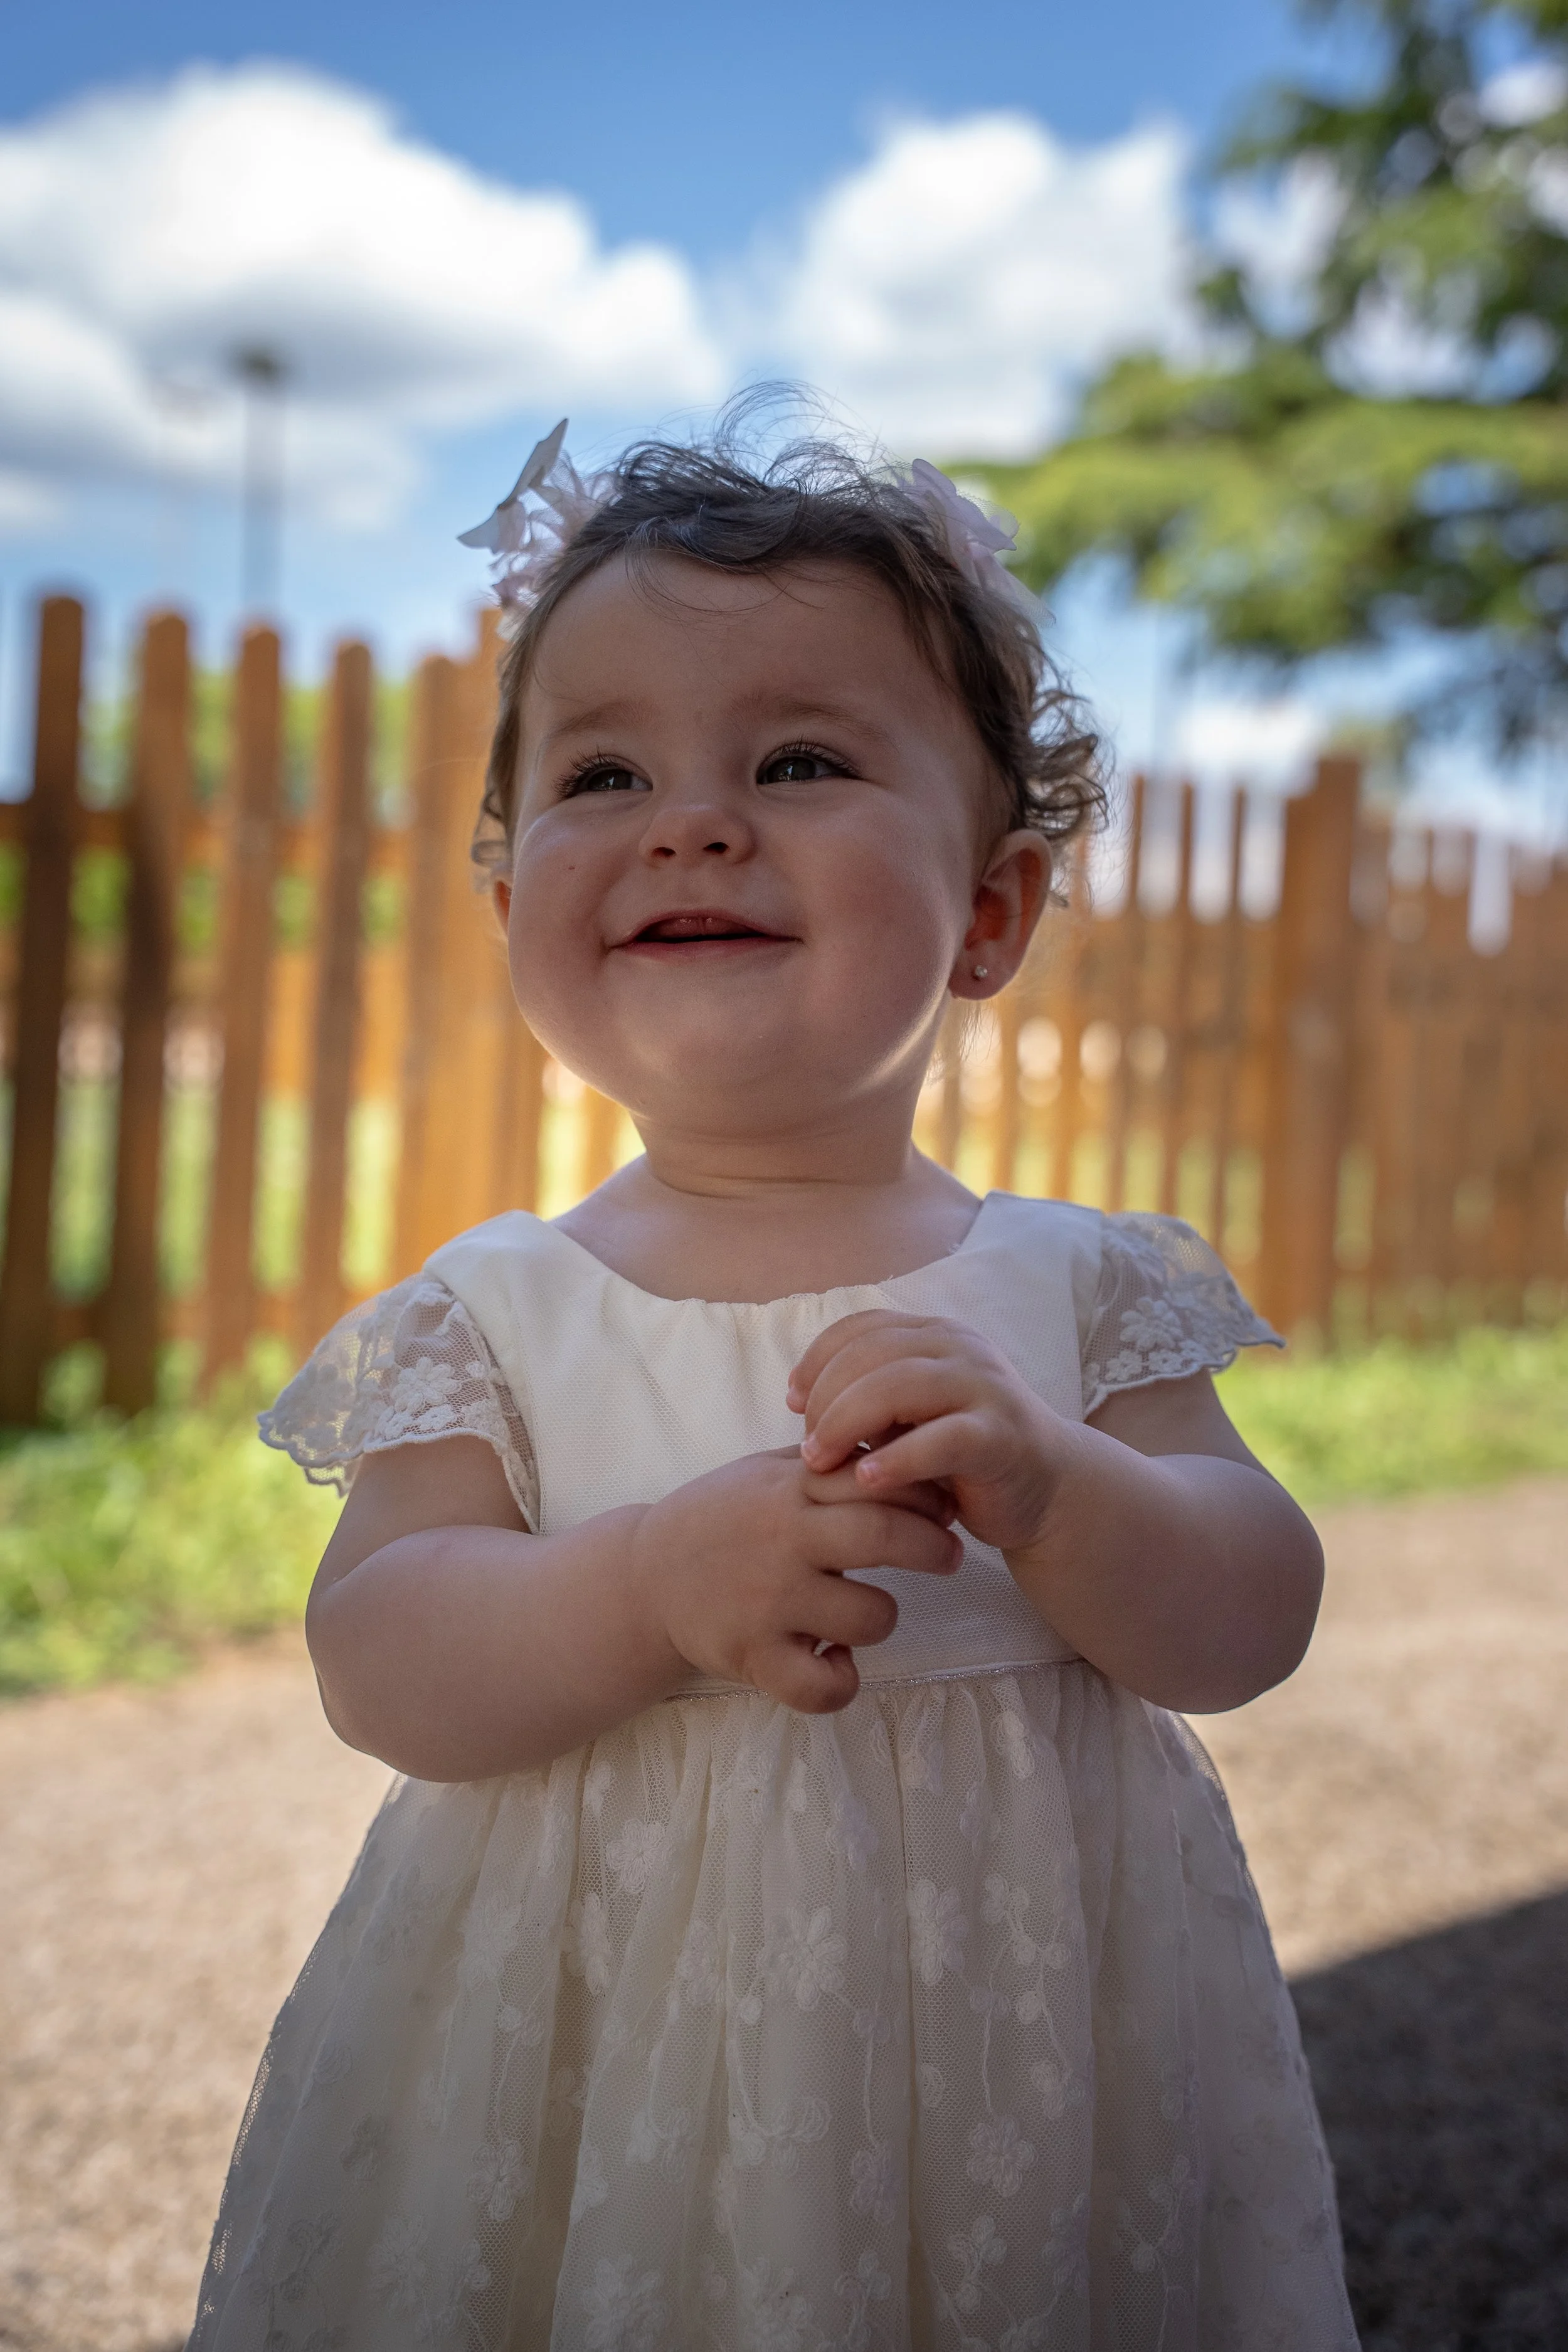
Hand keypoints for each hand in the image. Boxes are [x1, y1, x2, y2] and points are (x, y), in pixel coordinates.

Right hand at [631, 1448, 960, 1713]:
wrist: (645, 1578)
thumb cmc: (722, 1520)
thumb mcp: (768, 1474)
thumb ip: (829, 1465)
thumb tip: (910, 1453)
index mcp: (788, 1488)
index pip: (876, 1477)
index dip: (924, 1492)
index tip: (942, 1508)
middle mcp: (781, 1540)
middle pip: (883, 1535)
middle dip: (932, 1548)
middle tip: (948, 1557)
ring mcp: (767, 1601)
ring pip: (868, 1617)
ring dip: (882, 1617)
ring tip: (866, 1613)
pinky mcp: (753, 1656)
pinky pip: (823, 1686)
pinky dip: (841, 1681)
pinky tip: (831, 1661)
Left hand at [789, 1310, 1075, 1558]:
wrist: (1046, 1490)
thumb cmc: (962, 1456)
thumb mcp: (910, 1417)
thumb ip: (867, 1399)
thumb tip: (799, 1399)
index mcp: (935, 1335)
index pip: (861, 1327)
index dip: (816, 1360)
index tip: (791, 1402)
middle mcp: (961, 1349)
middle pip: (872, 1353)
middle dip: (825, 1398)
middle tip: (807, 1447)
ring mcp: (985, 1387)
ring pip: (899, 1386)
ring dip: (848, 1423)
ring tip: (820, 1462)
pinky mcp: (1002, 1435)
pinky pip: (942, 1438)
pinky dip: (898, 1458)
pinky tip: (867, 1479)